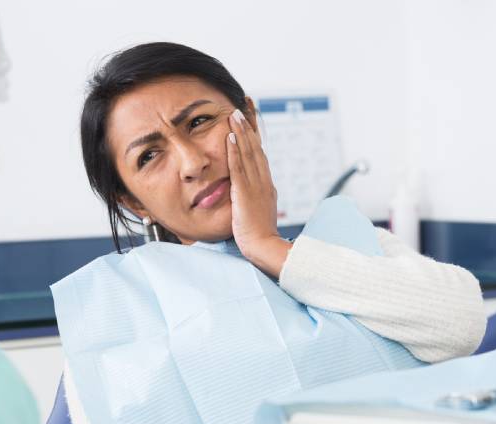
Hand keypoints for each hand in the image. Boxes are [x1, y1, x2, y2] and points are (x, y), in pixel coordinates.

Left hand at [227, 106, 290, 276]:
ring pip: (248, 153)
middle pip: (256, 146)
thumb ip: (254, 198)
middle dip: (249, 124)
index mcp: (266, 184)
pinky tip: (229, 136)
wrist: (264, 248)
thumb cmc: (259, 236)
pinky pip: (238, 168)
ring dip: (241, 131)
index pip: (260, 153)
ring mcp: (256, 186)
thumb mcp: (258, 211)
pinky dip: (234, 151)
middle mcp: (263, 181)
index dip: (254, 134)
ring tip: (234, 112)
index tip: (250, 117)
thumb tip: (247, 191)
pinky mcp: (245, 193)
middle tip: (244, 104)